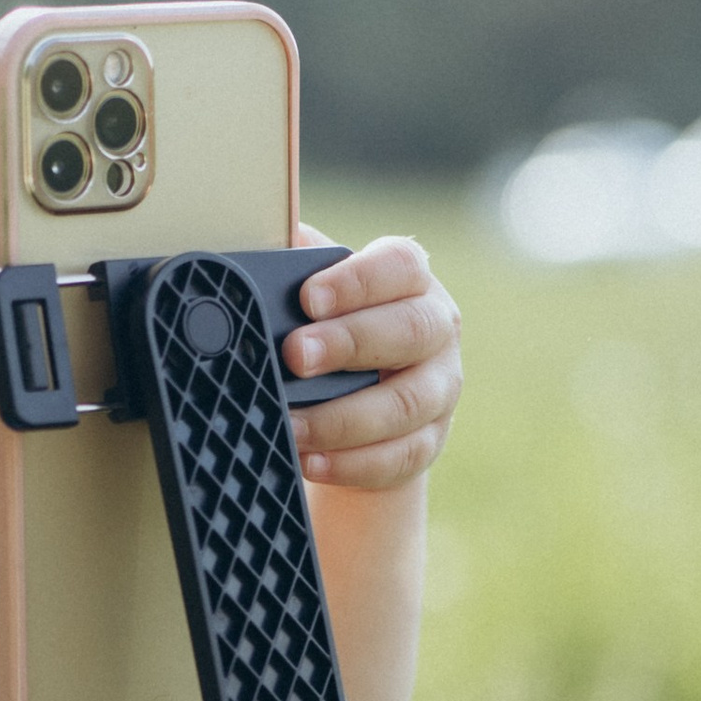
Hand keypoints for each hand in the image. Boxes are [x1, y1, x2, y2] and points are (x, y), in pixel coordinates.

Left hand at [283, 234, 461, 487]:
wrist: (361, 401)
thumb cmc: (330, 332)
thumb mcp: (317, 294)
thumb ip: (295, 264)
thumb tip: (260, 237)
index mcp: (409, 281)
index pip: (399, 266)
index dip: (357, 281)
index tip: (308, 297)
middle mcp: (436, 328)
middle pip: (409, 331)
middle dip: (349, 344)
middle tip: (294, 356)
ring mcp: (439, 387)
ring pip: (406, 403)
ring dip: (342, 417)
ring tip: (290, 425)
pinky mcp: (429, 440)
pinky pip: (399, 456)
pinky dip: (352, 463)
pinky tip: (311, 461)